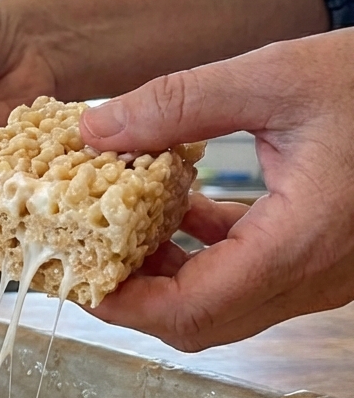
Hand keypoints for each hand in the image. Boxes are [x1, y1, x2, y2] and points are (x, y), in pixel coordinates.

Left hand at [78, 28, 353, 349]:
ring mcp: (322, 275)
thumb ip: (180, 103)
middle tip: (83, 255)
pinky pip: (248, 276)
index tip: (74, 275)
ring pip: (221, 305)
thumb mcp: (278, 76)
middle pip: (199, 322)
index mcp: (301, 244)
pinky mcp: (323, 257)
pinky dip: (203, 253)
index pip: (190, 311)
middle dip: (133, 296)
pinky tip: (181, 209)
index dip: (122, 305)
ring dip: (165, 274)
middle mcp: (313, 276)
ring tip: (119, 228)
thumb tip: (94, 129)